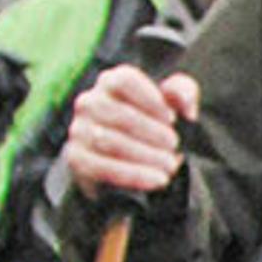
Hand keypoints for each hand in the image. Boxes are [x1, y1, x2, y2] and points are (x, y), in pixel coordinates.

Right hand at [63, 64, 194, 206]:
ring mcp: (79, 130)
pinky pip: (103, 167)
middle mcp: (89, 102)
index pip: (125, 81)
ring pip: (110, 141)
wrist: (126, 162)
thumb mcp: (171, 104)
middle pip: (119, 113)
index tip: (172, 118)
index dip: (150, 99)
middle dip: (152, 132)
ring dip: (145, 155)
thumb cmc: (151, 124)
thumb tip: (184, 103)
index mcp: (110, 82)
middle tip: (175, 146)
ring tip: (170, 165)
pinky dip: (134, 175)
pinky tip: (158, 180)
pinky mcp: (77, 158)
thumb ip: (182, 93)